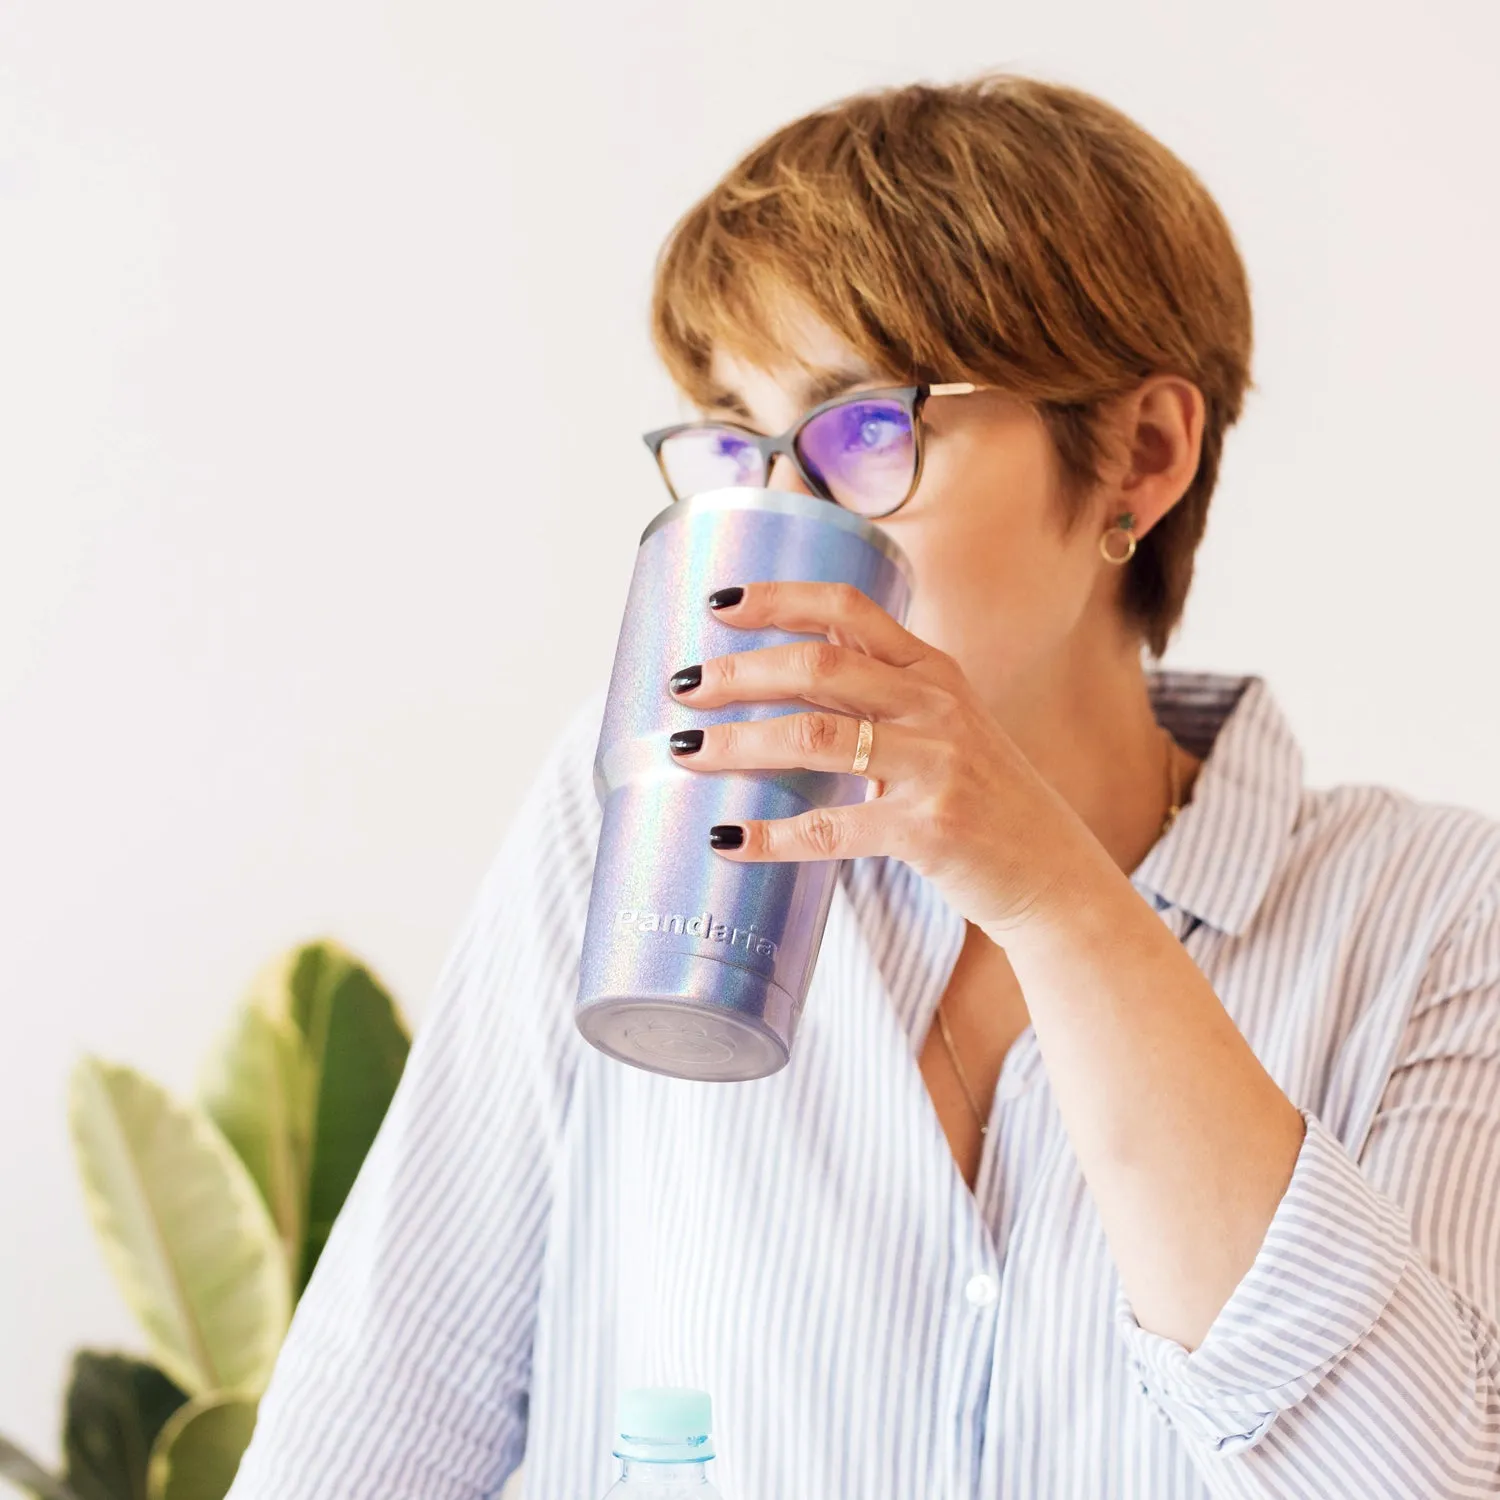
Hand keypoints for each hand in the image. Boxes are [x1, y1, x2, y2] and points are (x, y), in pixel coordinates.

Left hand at [665, 579, 1103, 936]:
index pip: (848, 610)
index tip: (718, 603)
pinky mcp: (928, 830)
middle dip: (738, 673)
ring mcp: (935, 766)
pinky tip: (728, 839)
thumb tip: (778, 673)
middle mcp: (935, 707)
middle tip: (682, 687)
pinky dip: (771, 835)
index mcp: (932, 671)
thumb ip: (878, 694)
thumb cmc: (980, 797)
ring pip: (814, 738)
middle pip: (817, 666)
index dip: (779, 599)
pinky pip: (830, 828)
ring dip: (738, 743)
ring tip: (685, 752)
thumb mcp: (942, 725)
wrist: (1049, 872)